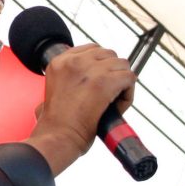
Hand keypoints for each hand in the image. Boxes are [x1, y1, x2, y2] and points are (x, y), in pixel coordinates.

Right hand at [29, 44, 136, 173]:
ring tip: (113, 100)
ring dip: (122, 81)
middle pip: (109, 54)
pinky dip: (128, 93)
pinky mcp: (104, 82)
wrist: (57, 137)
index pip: (92, 49)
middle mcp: (74, 61)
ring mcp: (90, 70)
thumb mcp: (55, 88)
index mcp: (59, 62)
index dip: (101, 65)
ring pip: (122, 64)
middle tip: (108, 93)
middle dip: (113, 72)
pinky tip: (117, 105)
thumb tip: (89, 77)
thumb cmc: (56, 122)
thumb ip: (69, 76)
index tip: (100, 80)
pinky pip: (129, 77)